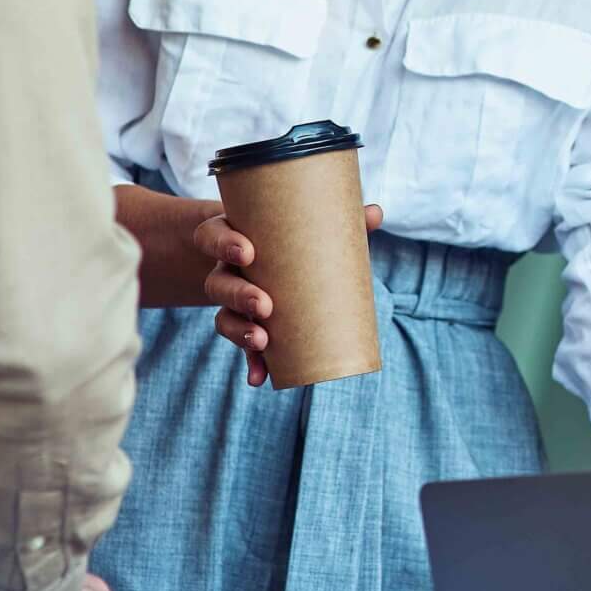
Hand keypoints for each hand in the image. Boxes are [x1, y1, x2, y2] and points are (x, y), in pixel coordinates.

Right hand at [200, 202, 382, 385]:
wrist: (265, 258)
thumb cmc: (290, 237)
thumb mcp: (306, 228)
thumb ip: (340, 221)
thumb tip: (376, 213)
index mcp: (235, 238)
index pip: (213, 237)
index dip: (223, 245)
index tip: (247, 253)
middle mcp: (227, 270)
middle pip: (219, 283)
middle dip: (239, 296)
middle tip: (265, 305)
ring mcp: (232, 300)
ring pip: (224, 316)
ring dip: (240, 332)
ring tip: (262, 342)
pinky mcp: (245, 325)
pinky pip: (242, 346)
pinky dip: (252, 363)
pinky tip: (260, 378)